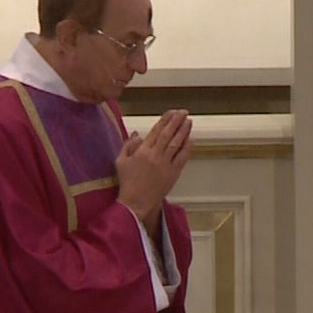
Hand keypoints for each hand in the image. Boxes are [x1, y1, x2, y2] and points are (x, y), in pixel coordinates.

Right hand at [116, 109, 193, 228]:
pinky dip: (187, 148)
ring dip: (184, 131)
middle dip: (176, 121)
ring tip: (189, 121)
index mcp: (142, 151)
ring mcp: (165, 164)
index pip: (156, 131)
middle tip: (184, 112)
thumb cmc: (127, 182)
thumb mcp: (121, 161)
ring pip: (176, 144)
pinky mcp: (173, 173)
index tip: (171, 112)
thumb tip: (137, 134)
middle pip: (168, 134)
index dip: (164, 120)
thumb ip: (128, 145)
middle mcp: (155, 155)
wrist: (137, 201)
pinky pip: (182, 158)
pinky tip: (191, 139)